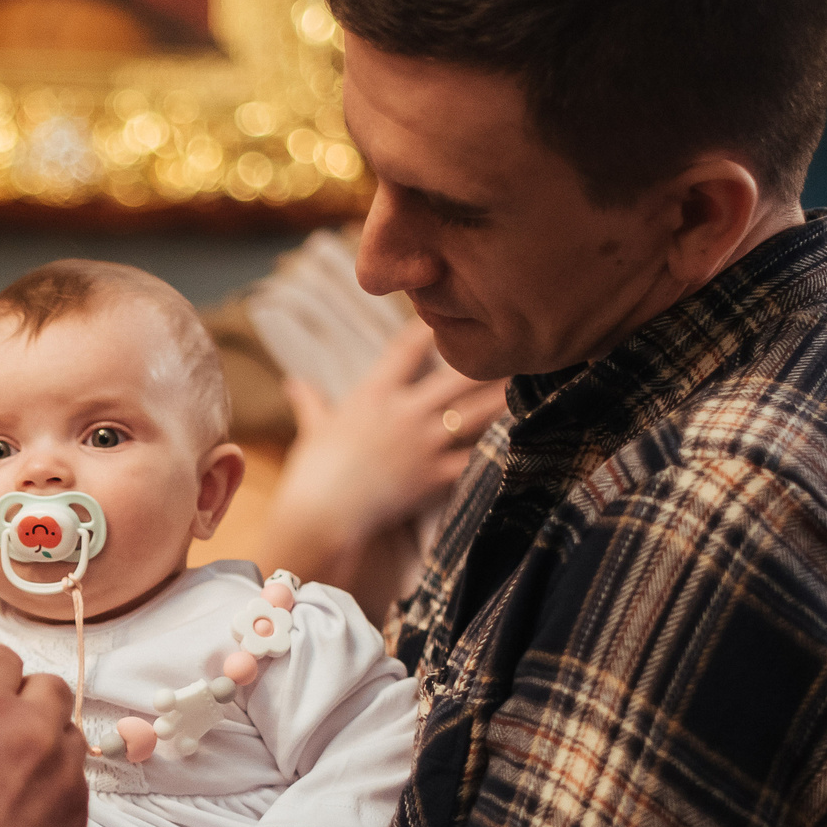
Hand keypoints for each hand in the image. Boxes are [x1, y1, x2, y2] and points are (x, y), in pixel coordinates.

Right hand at [0, 645, 86, 826]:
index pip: (1, 657)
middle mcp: (30, 728)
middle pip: (50, 687)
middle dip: (28, 701)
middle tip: (3, 729)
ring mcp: (61, 770)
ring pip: (69, 734)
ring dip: (46, 744)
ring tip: (14, 776)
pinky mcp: (77, 810)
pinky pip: (74, 781)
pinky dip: (53, 786)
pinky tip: (22, 810)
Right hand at [265, 321, 507, 570]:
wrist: (322, 513)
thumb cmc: (313, 472)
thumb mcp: (312, 430)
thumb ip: (310, 402)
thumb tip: (293, 383)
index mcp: (374, 394)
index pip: (407, 347)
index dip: (429, 327)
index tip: (447, 313)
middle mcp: (406, 412)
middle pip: (459, 375)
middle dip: (489, 359)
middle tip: (517, 341)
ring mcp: (425, 443)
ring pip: (478, 413)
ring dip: (505, 397)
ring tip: (533, 383)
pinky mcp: (436, 475)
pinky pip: (477, 457)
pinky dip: (501, 448)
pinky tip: (523, 436)